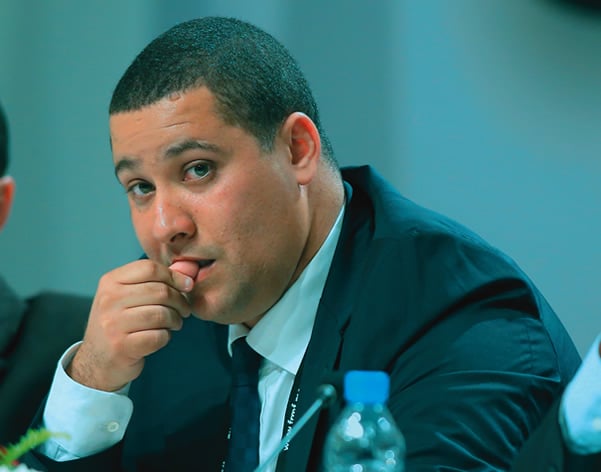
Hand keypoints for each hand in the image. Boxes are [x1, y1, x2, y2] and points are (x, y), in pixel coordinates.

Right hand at [67, 259, 192, 390]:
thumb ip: (153, 282)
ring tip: (174, 324)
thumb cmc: (119, 324)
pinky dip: (166, 337)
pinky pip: (159, 336)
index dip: (174, 276)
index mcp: (110, 282)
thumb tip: (189, 272)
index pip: (149, 268)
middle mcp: (109, 300)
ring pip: (162, 314)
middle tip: (184, 310)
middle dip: (180, 301)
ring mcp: (113, 324)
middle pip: (160, 291)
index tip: (187, 286)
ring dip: (176, 320)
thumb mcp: (125, 297)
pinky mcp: (122, 346)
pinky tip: (161, 336)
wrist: (97, 362)